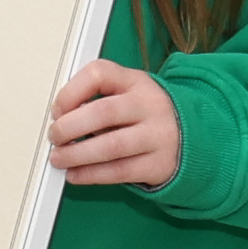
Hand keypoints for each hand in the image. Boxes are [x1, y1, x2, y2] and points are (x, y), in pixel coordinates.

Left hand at [48, 60, 182, 187]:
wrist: (192, 137)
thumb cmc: (147, 115)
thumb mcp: (128, 93)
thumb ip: (98, 99)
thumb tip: (60, 119)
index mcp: (135, 81)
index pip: (99, 73)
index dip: (70, 92)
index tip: (57, 110)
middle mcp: (149, 105)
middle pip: (103, 112)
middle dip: (69, 127)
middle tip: (55, 137)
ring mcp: (157, 135)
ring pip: (111, 146)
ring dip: (77, 155)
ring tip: (59, 158)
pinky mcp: (158, 164)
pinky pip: (120, 172)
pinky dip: (92, 175)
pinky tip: (76, 174)